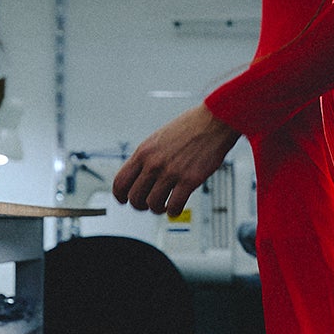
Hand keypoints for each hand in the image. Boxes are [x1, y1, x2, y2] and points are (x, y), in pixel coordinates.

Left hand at [113, 104, 239, 216]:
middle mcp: (153, 163)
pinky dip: (173, 212)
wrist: (214, 121)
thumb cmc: (190, 127)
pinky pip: (174, 206)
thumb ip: (148, 157)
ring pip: (153, 205)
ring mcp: (171, 172)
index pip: (120, 182)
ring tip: (165, 205)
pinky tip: (176, 208)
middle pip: (134, 198)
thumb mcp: (159, 138)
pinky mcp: (189, 180)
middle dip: (140, 205)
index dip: (119, 196)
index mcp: (143, 152)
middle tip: (148, 204)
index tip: (125, 200)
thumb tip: (141, 176)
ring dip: (158, 209)